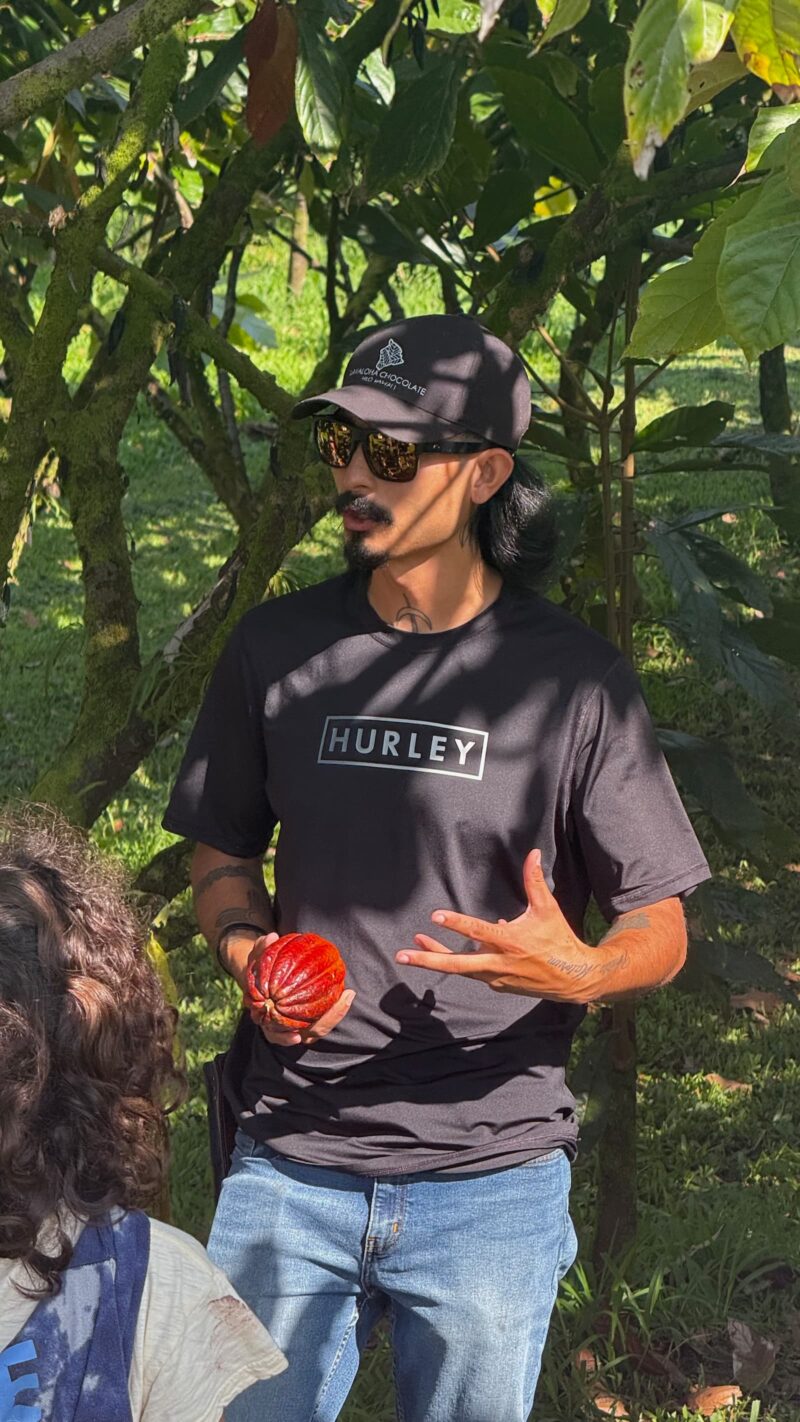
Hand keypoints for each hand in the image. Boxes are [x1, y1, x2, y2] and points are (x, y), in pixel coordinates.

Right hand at [246, 933, 355, 1046]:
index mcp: (267, 1022)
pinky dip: (337, 1008)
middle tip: (339, 1002)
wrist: (264, 979)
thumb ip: (260, 949)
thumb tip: (272, 937)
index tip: (296, 1037)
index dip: (285, 1039)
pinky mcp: (312, 1018)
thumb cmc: (259, 972)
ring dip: (335, 1015)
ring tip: (347, 995)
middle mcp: (286, 1028)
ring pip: (321, 1028)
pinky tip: (348, 992)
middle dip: (326, 1023)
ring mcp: (302, 1025)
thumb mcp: (254, 960)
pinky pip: (326, 1016)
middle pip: (309, 1035)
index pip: (276, 1036)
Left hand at [396, 850, 594, 1003]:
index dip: (456, 923)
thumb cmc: (559, 939)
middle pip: (458, 964)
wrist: (573, 978)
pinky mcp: (497, 984)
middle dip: (428, 959)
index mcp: (510, 941)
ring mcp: (496, 977)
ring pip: (460, 969)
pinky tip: (450, 951)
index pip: (478, 931)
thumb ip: (535, 881)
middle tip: (403, 954)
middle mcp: (499, 962)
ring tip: (412, 949)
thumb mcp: (548, 908)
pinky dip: (463, 962)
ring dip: (436, 958)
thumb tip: (533, 852)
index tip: (435, 916)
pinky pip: (475, 972)